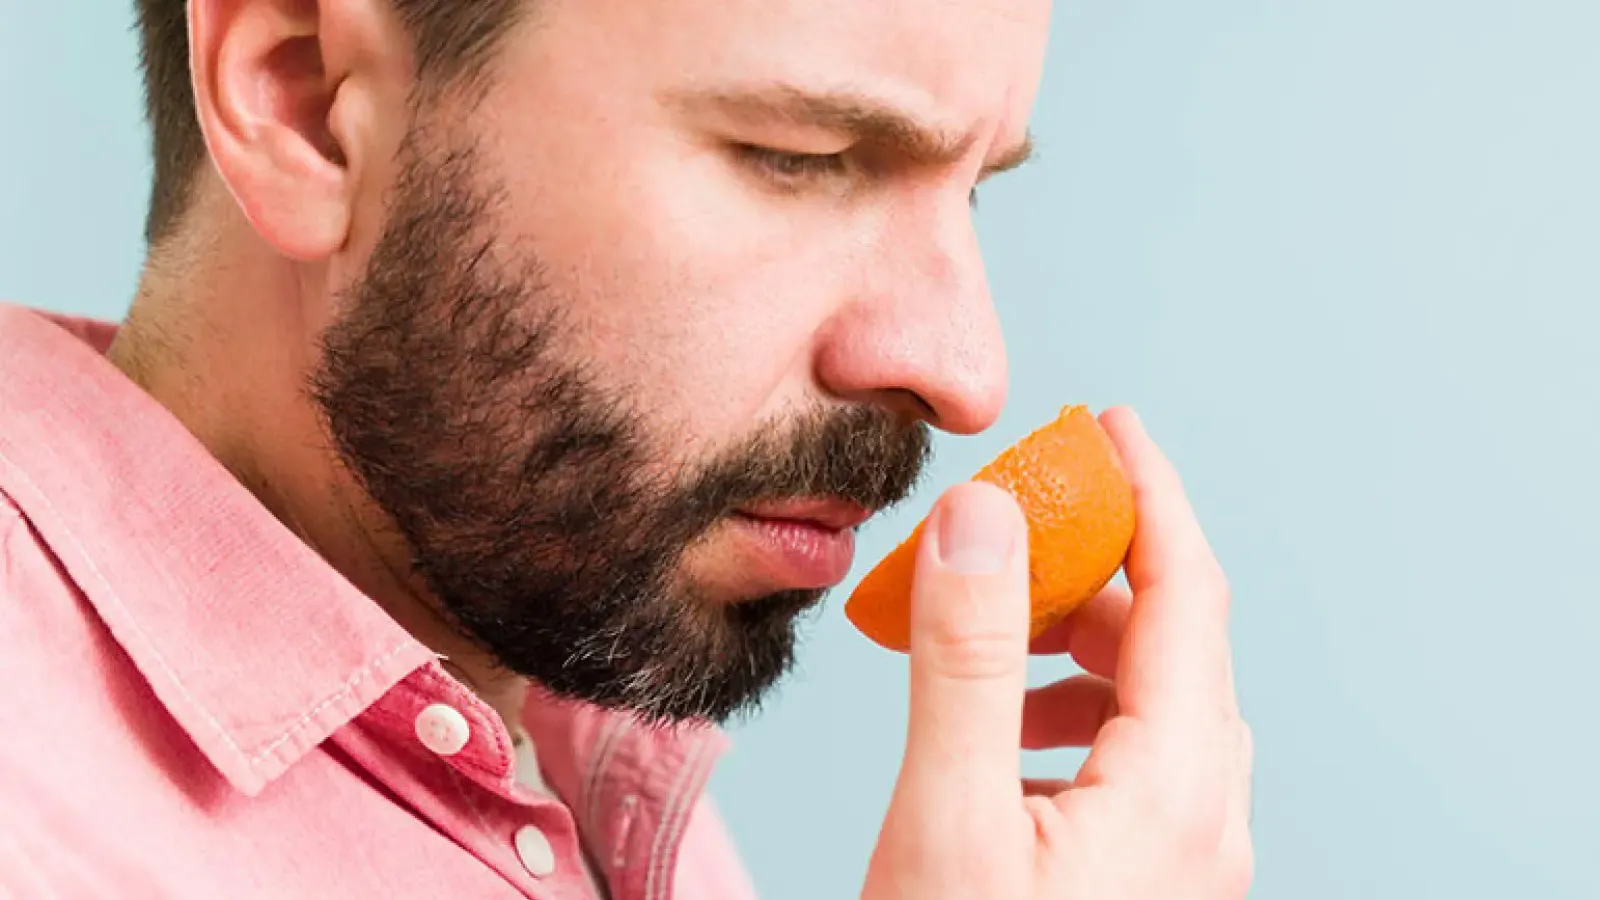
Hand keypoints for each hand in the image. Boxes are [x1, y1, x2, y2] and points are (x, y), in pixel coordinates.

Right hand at [861, 407, 1252, 899]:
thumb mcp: (946, 819)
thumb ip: (966, 663)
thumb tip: (980, 518)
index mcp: (1177, 793)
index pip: (1187, 593)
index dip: (1148, 492)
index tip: (1105, 424)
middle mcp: (1208, 826)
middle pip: (1175, 645)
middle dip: (1095, 569)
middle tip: (1012, 529)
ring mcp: (1188, 866)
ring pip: (1155, 706)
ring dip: (1077, 651)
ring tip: (990, 642)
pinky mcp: (1151, 888)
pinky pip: (1136, 765)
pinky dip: (1073, 715)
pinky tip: (1000, 735)